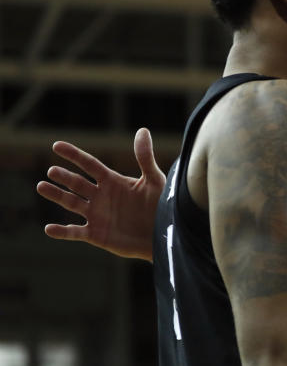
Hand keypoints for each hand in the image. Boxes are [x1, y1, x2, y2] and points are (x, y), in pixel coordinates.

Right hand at [36, 128, 165, 260]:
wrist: (165, 235)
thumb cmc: (162, 206)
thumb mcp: (155, 180)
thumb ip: (145, 158)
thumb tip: (142, 130)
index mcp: (113, 181)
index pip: (90, 165)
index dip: (74, 155)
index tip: (57, 145)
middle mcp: (101, 196)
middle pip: (78, 183)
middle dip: (64, 177)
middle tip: (52, 170)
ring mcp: (97, 215)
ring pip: (71, 203)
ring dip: (56, 195)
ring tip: (41, 186)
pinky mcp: (96, 234)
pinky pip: (75, 233)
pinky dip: (62, 232)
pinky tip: (49, 228)